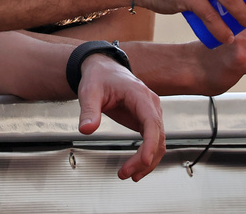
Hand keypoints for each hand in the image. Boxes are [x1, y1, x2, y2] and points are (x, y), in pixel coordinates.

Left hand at [75, 54, 165, 180]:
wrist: (103, 69)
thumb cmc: (99, 77)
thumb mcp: (90, 91)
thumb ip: (89, 111)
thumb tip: (86, 129)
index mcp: (140, 95)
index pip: (152, 122)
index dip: (151, 144)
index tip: (144, 160)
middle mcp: (150, 104)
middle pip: (158, 136)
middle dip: (145, 158)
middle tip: (126, 173)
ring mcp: (150, 112)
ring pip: (159, 142)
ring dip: (148, 161)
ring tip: (130, 175)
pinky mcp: (145, 120)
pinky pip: (153, 141)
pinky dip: (147, 155)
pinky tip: (136, 167)